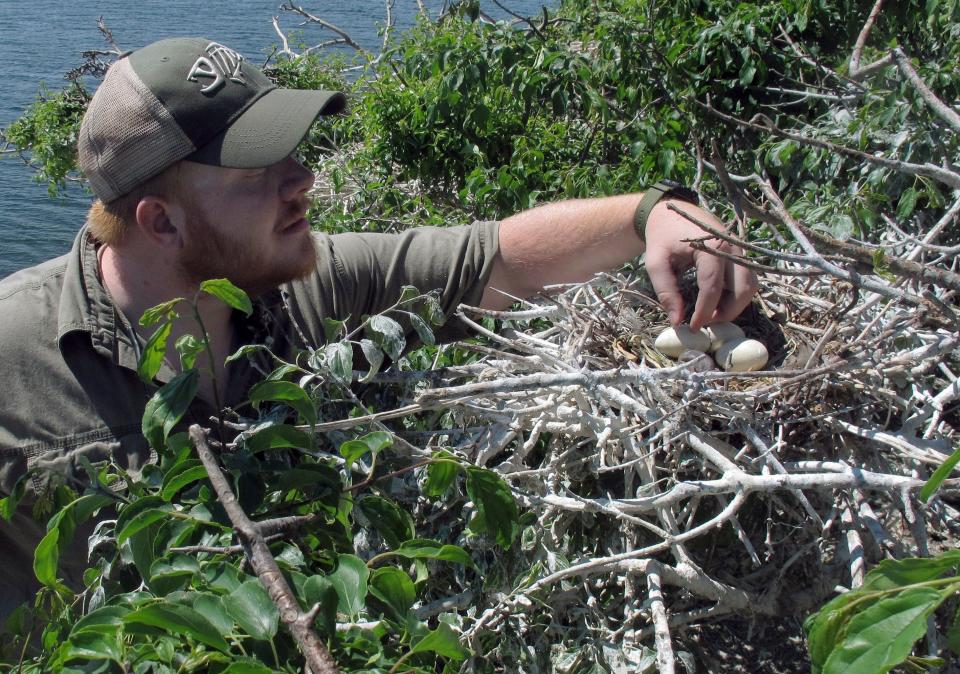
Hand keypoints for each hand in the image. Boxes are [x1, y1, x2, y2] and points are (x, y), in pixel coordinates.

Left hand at [643, 198, 757, 329]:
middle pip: (743, 288)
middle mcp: (732, 248)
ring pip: (750, 285)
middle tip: (706, 324)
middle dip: (728, 312)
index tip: (692, 327)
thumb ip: (666, 292)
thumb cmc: (661, 238)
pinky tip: (716, 303)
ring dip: (735, 305)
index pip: (712, 287)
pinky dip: (735, 295)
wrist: (670, 213)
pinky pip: (746, 280)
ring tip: (711, 315)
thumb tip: (677, 321)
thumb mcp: (656, 264)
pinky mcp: (739, 255)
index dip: (704, 312)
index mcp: (711, 247)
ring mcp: (739, 250)